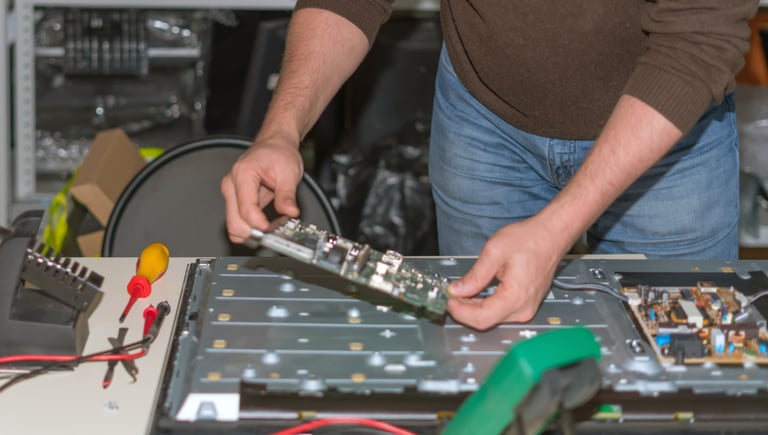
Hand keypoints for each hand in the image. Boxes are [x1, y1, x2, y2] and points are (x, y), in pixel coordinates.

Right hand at [221, 136, 303, 243]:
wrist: (274, 145)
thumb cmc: (279, 153)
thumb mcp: (289, 172)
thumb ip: (287, 195)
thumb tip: (290, 212)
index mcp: (243, 174)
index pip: (246, 210)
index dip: (260, 225)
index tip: (275, 230)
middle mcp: (231, 185)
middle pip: (234, 224)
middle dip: (255, 232)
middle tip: (276, 230)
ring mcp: (231, 194)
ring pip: (235, 226)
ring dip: (254, 232)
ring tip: (274, 225)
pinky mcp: (235, 201)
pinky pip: (239, 222)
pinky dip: (253, 227)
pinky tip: (268, 221)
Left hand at [446, 216, 569, 329]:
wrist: (551, 235)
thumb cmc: (530, 239)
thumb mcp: (495, 252)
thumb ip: (474, 275)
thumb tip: (456, 291)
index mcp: (516, 297)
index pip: (481, 318)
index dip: (459, 311)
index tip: (447, 299)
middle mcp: (523, 309)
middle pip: (485, 321)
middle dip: (463, 310)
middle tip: (450, 293)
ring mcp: (526, 309)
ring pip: (491, 318)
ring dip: (472, 308)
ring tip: (460, 292)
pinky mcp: (525, 305)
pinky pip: (500, 312)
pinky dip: (483, 305)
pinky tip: (474, 294)